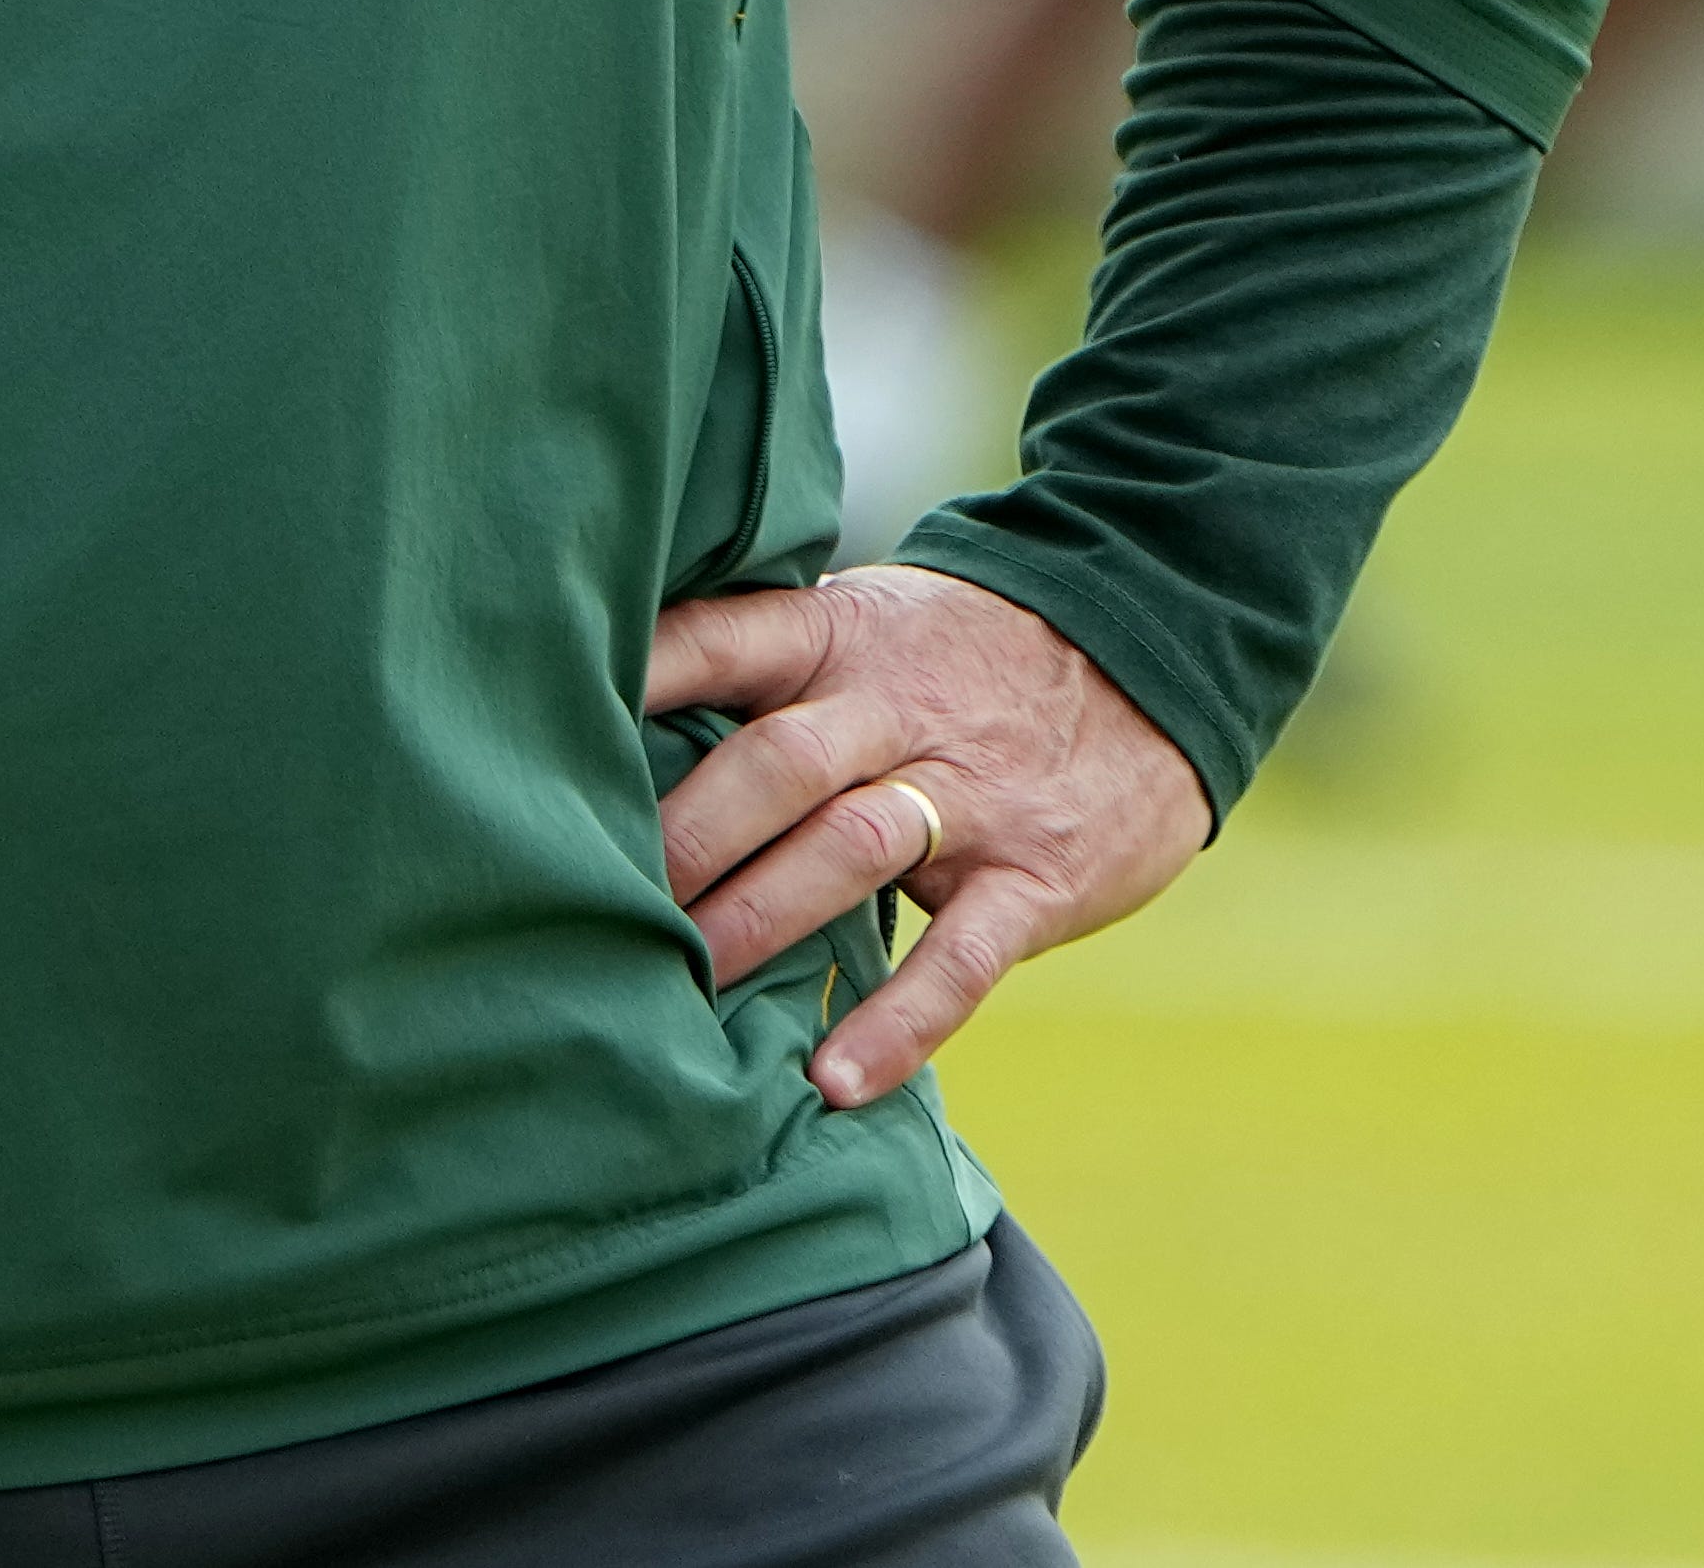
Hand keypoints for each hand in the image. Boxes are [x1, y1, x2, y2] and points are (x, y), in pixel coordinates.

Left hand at [645, 563, 1211, 1113]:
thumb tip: (608, 717)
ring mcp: (970, 796)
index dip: (637, 678)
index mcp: (837, 641)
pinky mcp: (1036, 878)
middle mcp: (894, 710)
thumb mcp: (866, 624)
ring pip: (849, 849)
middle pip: (773, 765)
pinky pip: (961, 956)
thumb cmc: (960, 654)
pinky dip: (898, 1022)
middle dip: (684, 836)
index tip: (548, 722)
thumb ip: (762, 669)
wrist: (1155, 648)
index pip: (721, 640)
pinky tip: (834, 1078)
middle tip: (590, 900)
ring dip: (760, 918)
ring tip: (680, 985)